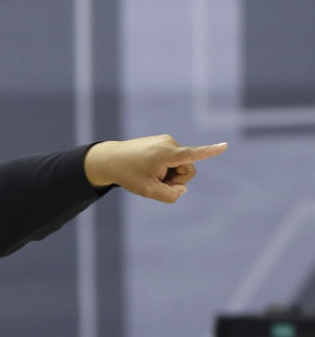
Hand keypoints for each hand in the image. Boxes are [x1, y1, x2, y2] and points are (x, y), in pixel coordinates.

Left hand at [84, 135, 227, 203]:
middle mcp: (170, 143)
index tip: (225, 146)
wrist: (112, 158)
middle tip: (156, 182)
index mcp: (166, 154)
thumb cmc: (129, 175)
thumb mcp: (147, 191)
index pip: (191, 154)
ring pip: (182, 166)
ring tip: (152, 174)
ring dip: (170, 175)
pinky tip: (151, 168)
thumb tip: (183, 189)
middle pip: (188, 169)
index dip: (209, 152)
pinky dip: (166, 168)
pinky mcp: (166, 142)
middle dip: (176, 180)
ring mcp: (168, 141)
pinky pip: (174, 161)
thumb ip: (169, 195)